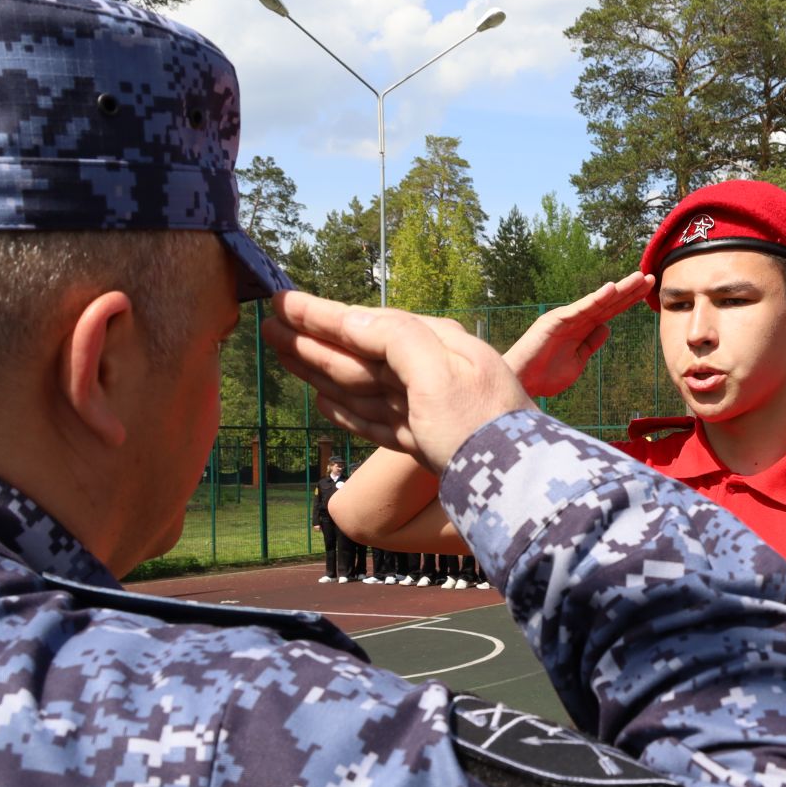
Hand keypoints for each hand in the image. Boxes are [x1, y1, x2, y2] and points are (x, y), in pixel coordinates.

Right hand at [264, 292, 529, 475]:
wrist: (516, 485)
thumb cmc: (480, 426)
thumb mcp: (438, 371)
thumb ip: (396, 339)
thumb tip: (355, 318)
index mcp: (436, 347)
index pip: (368, 324)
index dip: (322, 314)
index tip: (281, 301)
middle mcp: (431, 373)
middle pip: (358, 355)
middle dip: (312, 341)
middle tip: (269, 329)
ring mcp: (427, 411)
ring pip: (361, 386)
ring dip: (320, 370)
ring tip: (284, 356)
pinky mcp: (425, 443)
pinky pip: (376, 420)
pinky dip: (347, 411)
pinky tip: (323, 403)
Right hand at [503, 273, 652, 397]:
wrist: (521, 383)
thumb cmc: (545, 375)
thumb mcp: (577, 361)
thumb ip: (591, 344)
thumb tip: (607, 328)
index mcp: (582, 329)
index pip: (610, 311)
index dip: (628, 300)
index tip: (646, 290)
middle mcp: (576, 319)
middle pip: (608, 303)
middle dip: (629, 291)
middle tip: (651, 278)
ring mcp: (566, 318)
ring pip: (598, 302)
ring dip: (619, 290)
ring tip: (638, 278)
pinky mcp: (555, 321)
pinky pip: (580, 309)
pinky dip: (596, 299)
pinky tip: (611, 289)